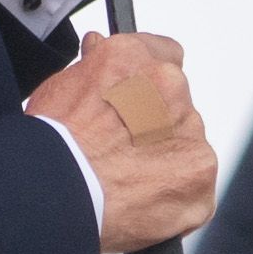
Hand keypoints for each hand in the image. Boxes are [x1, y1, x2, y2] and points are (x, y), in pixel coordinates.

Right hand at [27, 31, 216, 251]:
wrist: (60, 191)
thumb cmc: (53, 145)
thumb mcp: (60, 89)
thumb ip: (94, 68)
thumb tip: (98, 50)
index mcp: (134, 59)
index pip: (164, 55)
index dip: (147, 85)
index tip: (135, 102)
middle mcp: (168, 87)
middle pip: (176, 106)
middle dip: (156, 127)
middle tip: (122, 151)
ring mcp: (189, 130)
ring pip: (185, 146)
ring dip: (166, 162)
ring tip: (126, 182)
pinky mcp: (200, 172)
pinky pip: (194, 187)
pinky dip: (174, 198)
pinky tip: (141, 203)